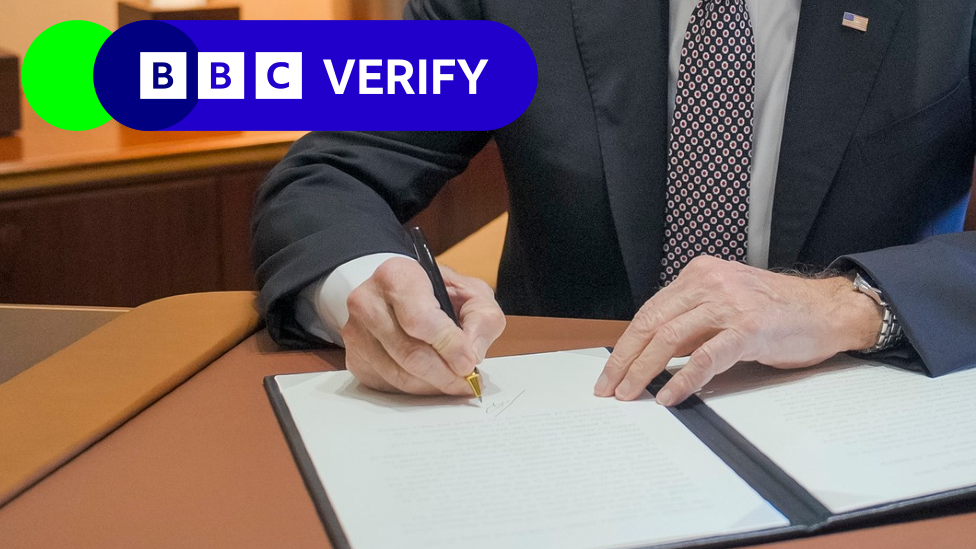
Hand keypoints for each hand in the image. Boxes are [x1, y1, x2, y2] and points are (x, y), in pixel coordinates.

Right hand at [342, 257, 505, 395]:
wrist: (397, 293)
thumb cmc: (436, 292)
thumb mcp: (470, 292)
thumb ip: (482, 318)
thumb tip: (472, 354)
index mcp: (396, 275)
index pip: (419, 319)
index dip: (448, 345)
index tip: (469, 363)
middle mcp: (368, 301)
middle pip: (409, 353)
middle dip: (445, 374)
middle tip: (467, 382)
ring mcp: (356, 332)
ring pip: (399, 375)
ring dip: (433, 386)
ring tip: (455, 382)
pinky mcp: (354, 358)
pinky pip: (388, 385)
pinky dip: (417, 390)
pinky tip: (433, 381)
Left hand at [595, 256, 882, 405]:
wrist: (828, 309)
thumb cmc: (777, 312)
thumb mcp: (726, 304)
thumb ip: (692, 321)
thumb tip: (651, 355)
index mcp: (699, 275)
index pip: (649, 311)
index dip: (625, 344)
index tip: (609, 370)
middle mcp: (709, 283)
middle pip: (651, 324)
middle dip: (624, 360)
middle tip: (608, 388)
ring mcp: (729, 304)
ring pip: (670, 339)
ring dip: (643, 371)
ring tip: (629, 394)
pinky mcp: (749, 328)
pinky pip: (706, 357)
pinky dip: (682, 378)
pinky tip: (668, 395)